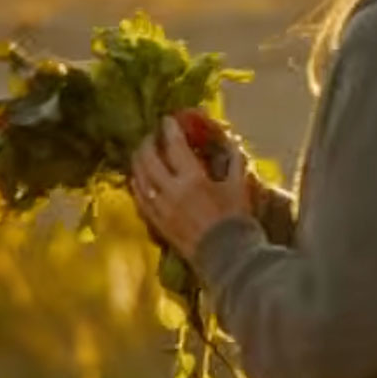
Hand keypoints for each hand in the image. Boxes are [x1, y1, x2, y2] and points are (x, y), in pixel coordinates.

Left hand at [129, 116, 252, 259]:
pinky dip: (137, 183)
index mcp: (193, 179)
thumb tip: (228, 139)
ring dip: (138, 160)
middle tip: (152, 135)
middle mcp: (171, 191)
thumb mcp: (239, 185)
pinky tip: (139, 178)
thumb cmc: (236, 220)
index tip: (168, 119)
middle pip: (148, 158)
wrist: (227, 257)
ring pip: (138, 177)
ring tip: (142, 153)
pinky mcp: (156, 222)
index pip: (174, 145)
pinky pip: (139, 198)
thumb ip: (233, 159)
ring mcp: (160, 208)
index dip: (169, 129)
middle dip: (148, 142)